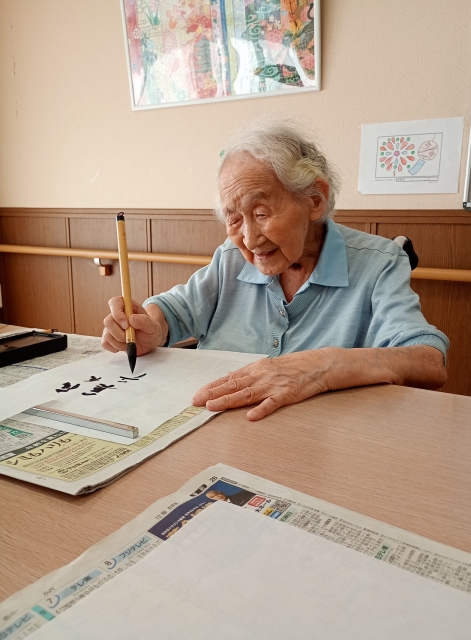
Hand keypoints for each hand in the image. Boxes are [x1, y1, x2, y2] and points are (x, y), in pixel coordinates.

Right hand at [102, 298, 166, 355]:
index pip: (114, 302)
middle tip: (131, 336)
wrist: (149, 342)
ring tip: (131, 341)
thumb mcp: (153, 325)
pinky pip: (106, 344)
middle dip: (120, 332)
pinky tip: (125, 346)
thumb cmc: (150, 330)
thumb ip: (144, 320)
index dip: (117, 313)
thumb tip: (131, 318)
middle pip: (108, 321)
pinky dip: (116, 347)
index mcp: (127, 306)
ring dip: (120, 342)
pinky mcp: (108, 338)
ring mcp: (111, 327)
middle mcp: (116, 315)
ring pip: (107, 334)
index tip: (126, 325)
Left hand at [192, 351, 329, 420]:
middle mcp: (261, 376)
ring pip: (247, 394)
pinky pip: (272, 403)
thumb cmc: (292, 366)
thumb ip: (251, 375)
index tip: (198, 394)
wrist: (317, 365)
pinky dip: (261, 410)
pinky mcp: (287, 394)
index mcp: (256, 368)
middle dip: (213, 394)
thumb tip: (231, 381)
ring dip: (228, 400)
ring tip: (213, 407)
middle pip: (233, 385)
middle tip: (197, 401)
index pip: (229, 378)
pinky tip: (251, 416)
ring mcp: (273, 385)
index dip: (212, 386)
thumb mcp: (268, 367)